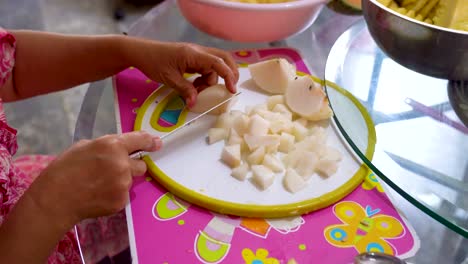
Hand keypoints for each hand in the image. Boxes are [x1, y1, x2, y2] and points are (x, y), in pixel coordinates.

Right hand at [28, 131, 161, 225]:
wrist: (55, 199)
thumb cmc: (64, 170)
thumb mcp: (84, 146)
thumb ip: (106, 146)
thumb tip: (118, 149)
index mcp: (113, 146)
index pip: (140, 140)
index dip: (150, 142)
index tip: (157, 143)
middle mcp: (123, 164)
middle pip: (141, 165)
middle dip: (131, 166)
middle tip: (113, 170)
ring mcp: (123, 184)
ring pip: (130, 181)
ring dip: (120, 181)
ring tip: (98, 185)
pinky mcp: (121, 201)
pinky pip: (123, 195)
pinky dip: (113, 195)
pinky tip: (97, 195)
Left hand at [127, 40, 239, 107]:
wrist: (142, 52)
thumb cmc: (154, 62)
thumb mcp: (170, 79)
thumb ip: (185, 90)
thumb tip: (195, 103)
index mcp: (194, 54)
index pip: (218, 63)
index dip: (228, 76)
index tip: (232, 90)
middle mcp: (198, 52)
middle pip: (223, 59)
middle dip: (230, 73)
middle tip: (229, 89)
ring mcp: (196, 55)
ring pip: (214, 66)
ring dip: (212, 81)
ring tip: (200, 92)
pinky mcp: (192, 59)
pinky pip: (205, 69)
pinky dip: (205, 80)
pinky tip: (195, 88)